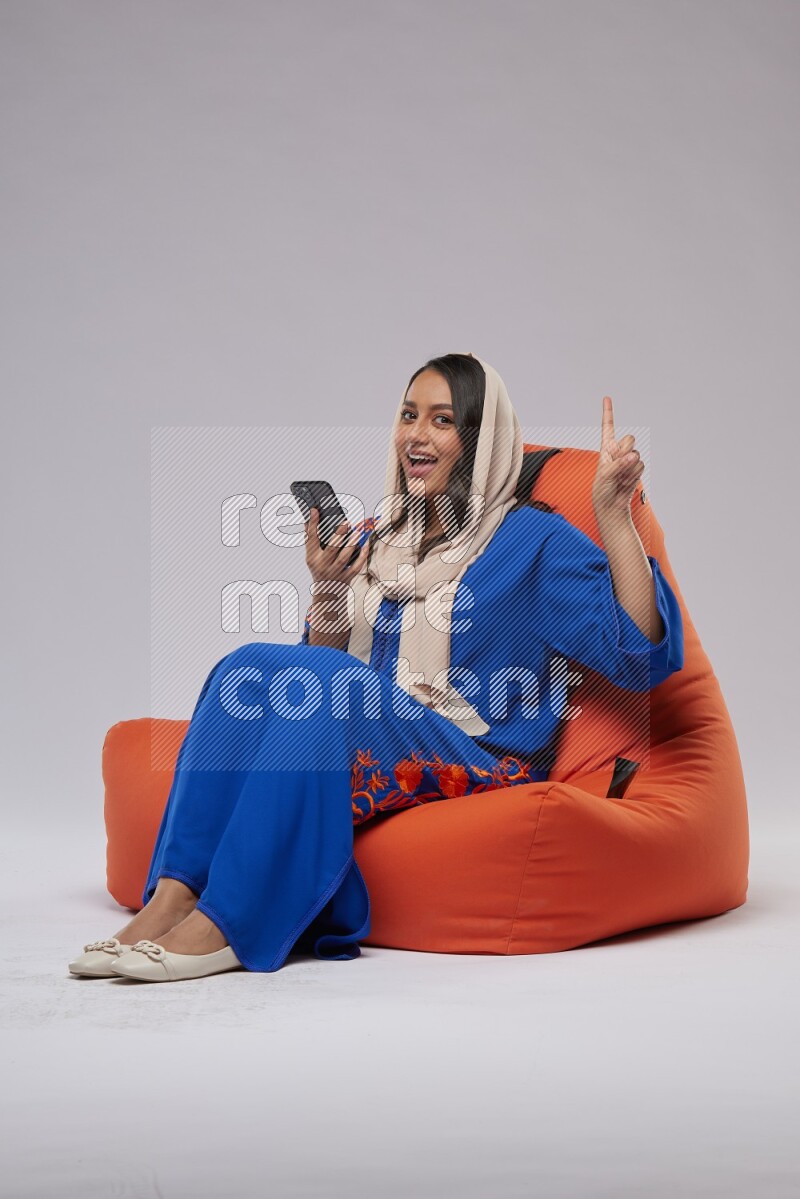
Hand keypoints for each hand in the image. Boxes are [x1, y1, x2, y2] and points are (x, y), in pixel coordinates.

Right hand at [304, 507, 369, 589]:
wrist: (327, 596)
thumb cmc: (319, 570)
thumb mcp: (311, 557)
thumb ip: (310, 540)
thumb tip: (306, 521)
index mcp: (312, 558)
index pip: (311, 539)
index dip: (312, 524)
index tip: (315, 510)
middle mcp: (322, 566)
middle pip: (330, 549)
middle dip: (338, 535)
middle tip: (346, 522)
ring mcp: (335, 573)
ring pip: (344, 558)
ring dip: (352, 544)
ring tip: (359, 531)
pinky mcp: (347, 578)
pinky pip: (356, 566)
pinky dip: (362, 555)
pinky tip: (366, 544)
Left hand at [591, 396, 644, 522]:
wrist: (611, 505)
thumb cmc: (601, 490)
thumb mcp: (604, 475)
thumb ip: (618, 463)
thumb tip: (634, 456)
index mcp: (606, 448)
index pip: (608, 427)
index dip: (608, 412)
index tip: (606, 398)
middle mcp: (618, 451)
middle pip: (629, 439)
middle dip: (625, 451)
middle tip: (617, 465)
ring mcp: (629, 460)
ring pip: (637, 454)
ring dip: (629, 467)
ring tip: (619, 478)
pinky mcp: (636, 469)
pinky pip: (641, 466)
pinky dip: (634, 474)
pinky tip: (626, 481)